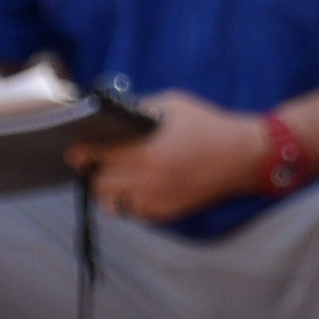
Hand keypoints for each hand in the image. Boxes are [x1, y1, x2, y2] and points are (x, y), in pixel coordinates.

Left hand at [79, 89, 265, 223]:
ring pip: (111, 202)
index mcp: (145, 152)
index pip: (96, 157)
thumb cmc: (206, 125)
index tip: (75, 150)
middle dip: (94, 171)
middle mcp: (148, 181)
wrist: (242, 156)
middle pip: (98, 183)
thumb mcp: (170, 105)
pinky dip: (128, 199)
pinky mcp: (166, 213)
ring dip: (109, 188)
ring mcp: (156, 201)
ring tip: (116, 173)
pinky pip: (132, 211)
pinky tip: (137, 184)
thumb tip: (108, 116)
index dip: (82, 152)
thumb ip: (137, 110)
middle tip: (97, 160)